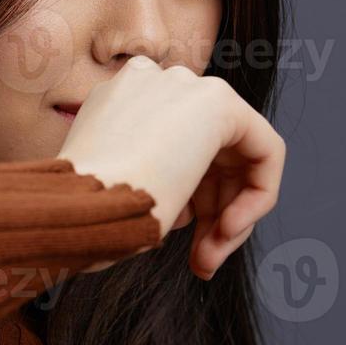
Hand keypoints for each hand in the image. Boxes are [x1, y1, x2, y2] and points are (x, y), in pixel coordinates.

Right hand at [56, 55, 285, 279]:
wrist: (82, 205)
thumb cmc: (84, 211)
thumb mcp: (112, 188)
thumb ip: (146, 176)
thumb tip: (181, 204)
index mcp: (113, 101)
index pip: (167, 149)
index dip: (182, 201)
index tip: (176, 239)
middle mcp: (148, 83)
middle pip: (204, 154)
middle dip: (208, 213)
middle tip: (201, 261)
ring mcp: (182, 87)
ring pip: (233, 158)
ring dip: (227, 214)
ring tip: (207, 256)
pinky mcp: (218, 101)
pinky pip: (263, 151)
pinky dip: (256, 196)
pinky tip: (228, 229)